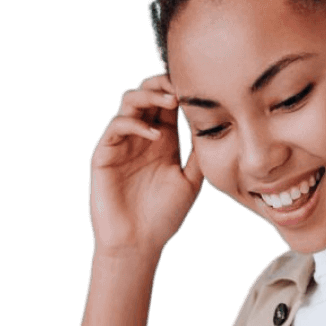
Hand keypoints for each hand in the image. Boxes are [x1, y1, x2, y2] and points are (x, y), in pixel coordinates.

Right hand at [88, 71, 203, 256]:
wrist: (138, 243)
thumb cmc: (164, 216)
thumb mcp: (190, 182)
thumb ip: (200, 156)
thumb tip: (221, 129)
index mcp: (163, 140)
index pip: (168, 103)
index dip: (180, 89)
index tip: (200, 85)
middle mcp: (141, 136)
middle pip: (147, 93)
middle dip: (163, 83)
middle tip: (183, 83)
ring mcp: (122, 142)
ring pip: (129, 102)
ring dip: (149, 95)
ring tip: (171, 100)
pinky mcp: (105, 153)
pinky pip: (116, 126)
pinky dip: (136, 123)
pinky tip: (156, 135)